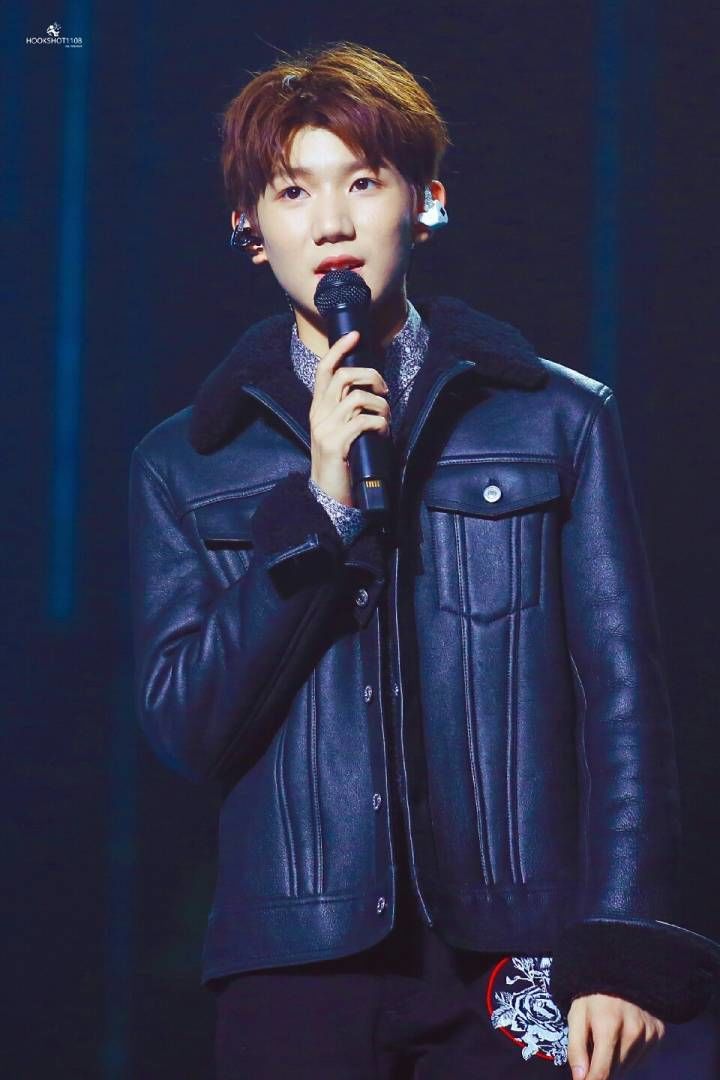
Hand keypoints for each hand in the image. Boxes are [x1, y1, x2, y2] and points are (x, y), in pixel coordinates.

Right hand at [309, 330, 389, 506]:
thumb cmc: (341, 463)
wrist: (328, 497)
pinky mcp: (336, 444)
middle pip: (344, 376)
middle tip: (384, 390)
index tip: (355, 335)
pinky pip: (364, 422)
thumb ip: (348, 411)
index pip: (324, 370)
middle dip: (371, 376)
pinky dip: (381, 424)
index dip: (339, 349)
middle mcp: (319, 415)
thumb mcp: (340, 432)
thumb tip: (372, 390)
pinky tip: (382, 434)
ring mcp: (326, 429)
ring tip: (385, 419)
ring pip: (358, 398)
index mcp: (318, 409)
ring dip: (381, 405)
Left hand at [567, 994, 664, 1077]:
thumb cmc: (593, 994)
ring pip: (628, 1065)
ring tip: (609, 1034)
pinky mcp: (659, 1032)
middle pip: (615, 1070)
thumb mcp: (576, 1015)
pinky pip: (641, 1057)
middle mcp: (633, 1031)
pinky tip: (623, 1034)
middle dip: (601, 1065)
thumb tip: (580, 1078)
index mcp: (608, 1025)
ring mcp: (649, 1032)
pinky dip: (630, 1053)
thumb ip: (576, 1048)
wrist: (620, 969)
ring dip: (616, 1060)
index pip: (602, 1072)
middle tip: (595, 1043)